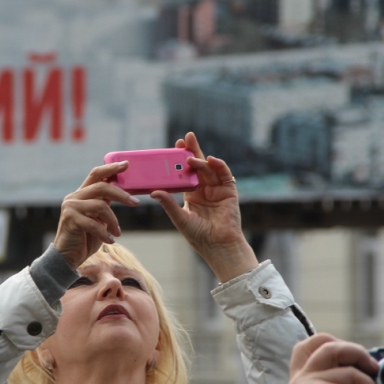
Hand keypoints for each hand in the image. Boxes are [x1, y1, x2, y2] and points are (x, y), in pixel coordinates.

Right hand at [53, 162, 139, 269]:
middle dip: (121, 194)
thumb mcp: (98, 218)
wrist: (67, 256)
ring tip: (117, 232)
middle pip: (102, 187)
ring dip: (113, 221)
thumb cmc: (85, 238)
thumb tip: (123, 194)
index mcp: (81, 194)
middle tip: (136, 202)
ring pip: (100, 205)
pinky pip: (94, 224)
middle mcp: (74, 197)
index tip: (126, 164)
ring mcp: (70, 207)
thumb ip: (104, 205)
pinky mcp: (70, 220)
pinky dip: (105, 233)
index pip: (96, 174)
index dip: (111, 168)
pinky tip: (110, 241)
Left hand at [151, 132, 256, 281]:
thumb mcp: (180, 218)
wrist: (218, 246)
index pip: (185, 173)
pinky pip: (224, 174)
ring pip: (209, 169)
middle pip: (198, 166)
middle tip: (186, 137)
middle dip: (192, 150)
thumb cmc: (199, 236)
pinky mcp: (229, 191)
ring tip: (190, 156)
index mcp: (192, 195)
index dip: (180, 160)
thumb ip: (168, 204)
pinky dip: (219, 166)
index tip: (174, 147)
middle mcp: (205, 189)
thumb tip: (153, 191)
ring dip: (201, 160)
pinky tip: (211, 160)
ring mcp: (217, 189)